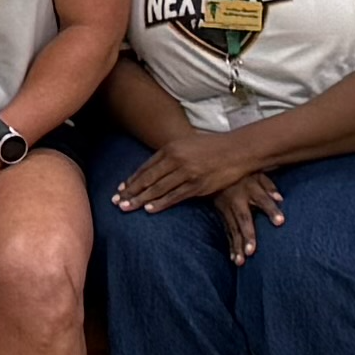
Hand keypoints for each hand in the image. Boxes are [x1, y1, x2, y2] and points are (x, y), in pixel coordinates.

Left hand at [109, 130, 254, 216]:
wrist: (238, 150)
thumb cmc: (214, 147)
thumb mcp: (189, 145)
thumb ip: (172, 155)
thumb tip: (156, 168)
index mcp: (172, 148)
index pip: (146, 167)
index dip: (132, 179)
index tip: (121, 189)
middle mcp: (176, 159)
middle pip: (148, 178)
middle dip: (130, 191)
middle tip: (116, 202)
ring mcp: (187, 173)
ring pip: (158, 189)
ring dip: (141, 199)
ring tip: (127, 207)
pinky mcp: (198, 185)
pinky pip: (175, 196)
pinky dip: (161, 203)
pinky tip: (149, 209)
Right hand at [210, 174, 285, 261]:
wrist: (214, 172)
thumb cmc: (243, 175)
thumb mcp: (257, 174)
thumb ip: (269, 186)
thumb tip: (280, 199)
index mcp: (249, 188)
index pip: (263, 200)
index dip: (271, 210)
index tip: (281, 222)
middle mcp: (237, 200)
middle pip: (243, 219)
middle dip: (247, 235)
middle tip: (251, 251)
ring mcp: (227, 209)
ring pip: (233, 229)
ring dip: (236, 246)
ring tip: (241, 261)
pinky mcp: (222, 216)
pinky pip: (227, 232)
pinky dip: (230, 246)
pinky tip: (235, 259)